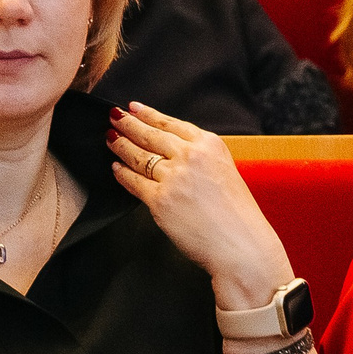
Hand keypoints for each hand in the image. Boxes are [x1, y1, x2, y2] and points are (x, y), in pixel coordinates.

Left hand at [104, 102, 294, 310]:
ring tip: (110, 138)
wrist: (242, 245)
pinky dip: (122, 174)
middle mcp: (190, 155)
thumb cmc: (237, 216)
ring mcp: (174, 177)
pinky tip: (116, 168)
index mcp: (210, 145)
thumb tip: (172, 154)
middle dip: (128, 124)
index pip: (171, 124)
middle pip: (150, 135)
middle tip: (113, 117)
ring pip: (138, 156)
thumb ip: (201, 159)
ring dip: (121, 145)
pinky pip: (134, 182)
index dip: (148, 114)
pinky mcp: (160, 200)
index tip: (133, 108)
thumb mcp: (225, 171)